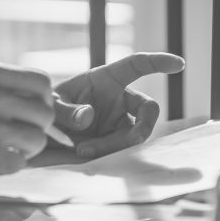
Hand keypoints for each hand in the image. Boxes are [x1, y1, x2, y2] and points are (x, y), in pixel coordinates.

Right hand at [0, 62, 54, 180]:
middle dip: (37, 127)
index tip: (30, 111)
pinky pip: (21, 163)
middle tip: (19, 134)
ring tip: (7, 148)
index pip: (42, 82)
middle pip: (45, 113)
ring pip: (37, 140)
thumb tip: (46, 101)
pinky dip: (11, 166)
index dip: (43, 100)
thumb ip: (5, 86)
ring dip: (26, 149)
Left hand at [52, 52, 185, 159]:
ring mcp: (119, 123)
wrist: (40, 138)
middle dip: (143, 127)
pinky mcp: (116, 144)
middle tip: (130, 141)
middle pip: (149, 109)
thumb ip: (66, 110)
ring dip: (114, 147)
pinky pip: (124, 152)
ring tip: (83, 150)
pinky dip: (109, 157)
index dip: (158, 63)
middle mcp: (118, 100)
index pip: (137, 65)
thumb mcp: (50, 106)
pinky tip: (87, 157)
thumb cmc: (47, 112)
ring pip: (135, 136)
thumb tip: (90, 117)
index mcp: (106, 79)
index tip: (179, 64)